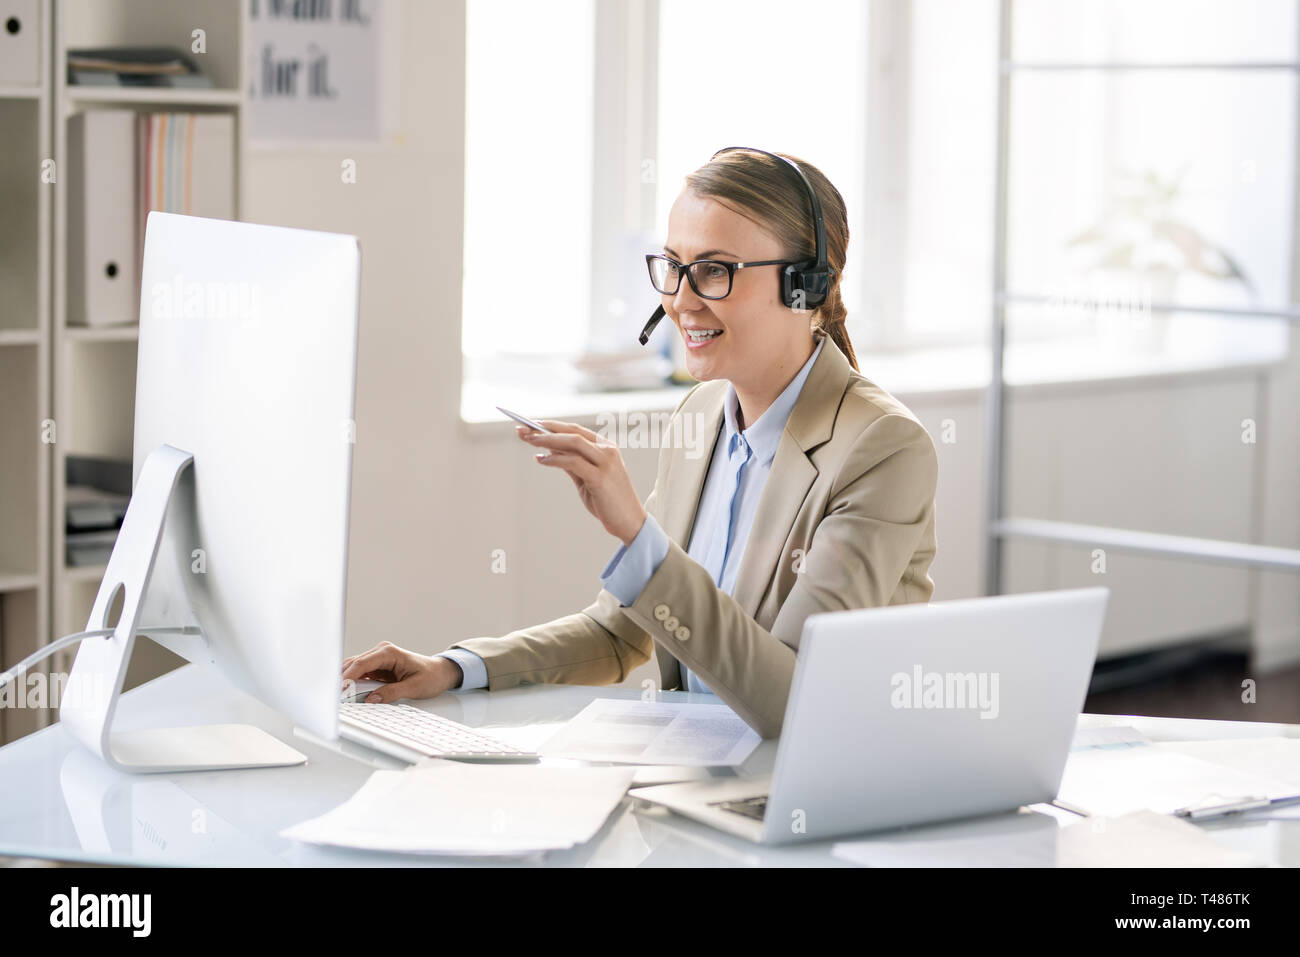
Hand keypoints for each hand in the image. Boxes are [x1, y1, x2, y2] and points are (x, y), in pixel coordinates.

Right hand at [340, 642, 462, 702]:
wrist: (441, 672)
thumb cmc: (431, 676)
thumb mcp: (414, 688)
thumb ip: (391, 693)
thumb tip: (372, 699)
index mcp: (389, 652)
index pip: (362, 663)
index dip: (348, 676)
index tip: (339, 688)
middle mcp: (381, 652)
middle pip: (354, 664)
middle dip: (342, 679)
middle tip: (333, 695)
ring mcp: (378, 658)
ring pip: (354, 668)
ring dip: (346, 681)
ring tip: (338, 696)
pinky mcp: (377, 667)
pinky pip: (360, 674)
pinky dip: (353, 683)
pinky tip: (348, 693)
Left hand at [518, 421, 647, 544]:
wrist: (629, 522)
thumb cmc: (608, 501)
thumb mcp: (588, 478)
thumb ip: (573, 463)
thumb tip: (549, 451)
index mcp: (606, 447)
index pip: (575, 430)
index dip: (552, 426)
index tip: (531, 424)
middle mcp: (607, 450)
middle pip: (572, 432)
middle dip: (545, 430)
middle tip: (522, 429)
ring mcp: (605, 463)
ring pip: (572, 443)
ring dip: (547, 440)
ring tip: (528, 441)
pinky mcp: (600, 478)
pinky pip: (573, 463)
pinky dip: (555, 459)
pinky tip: (541, 460)